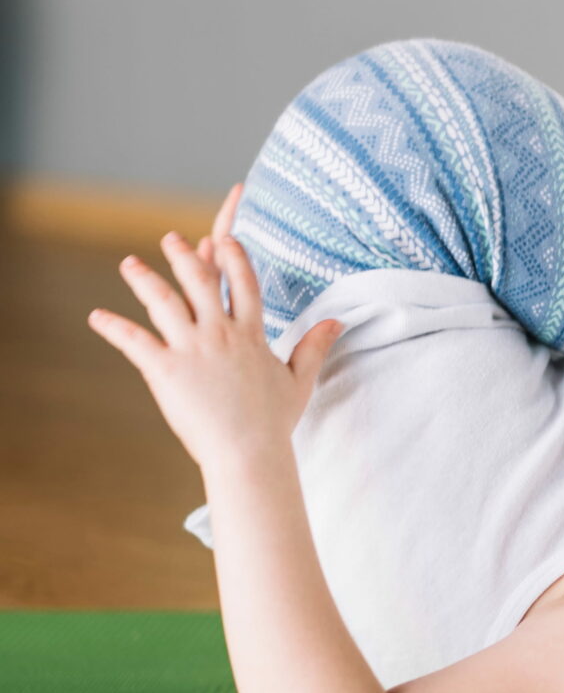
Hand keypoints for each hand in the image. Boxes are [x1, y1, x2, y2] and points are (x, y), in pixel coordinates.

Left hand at [87, 182, 343, 472]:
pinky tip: (97, 317)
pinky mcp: (165, 370)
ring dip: (144, 280)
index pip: (243, 284)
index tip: (224, 239)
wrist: (249, 453)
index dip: (233, 258)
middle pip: (200, 282)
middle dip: (184, 256)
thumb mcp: (299, 381)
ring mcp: (192, 350)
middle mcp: (220, 334)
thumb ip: (314, 347)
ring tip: (129, 264)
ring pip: (164, 302)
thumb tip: (338, 321)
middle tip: (170, 239)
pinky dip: (113, 328)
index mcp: (250, 335)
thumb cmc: (274, 423)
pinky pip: (134, 341)